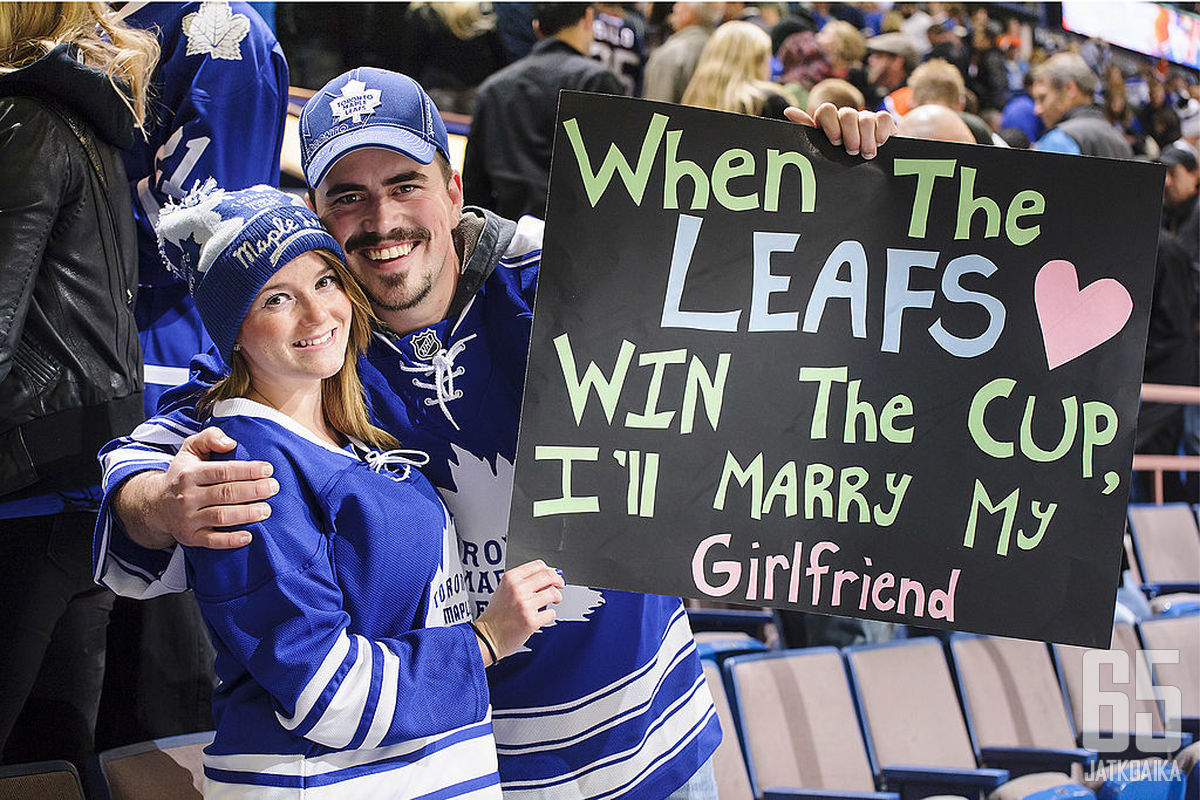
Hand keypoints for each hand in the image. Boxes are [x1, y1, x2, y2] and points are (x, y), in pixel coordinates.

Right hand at [113, 426, 277, 549]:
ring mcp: (188, 519)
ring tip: (267, 510)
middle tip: (274, 487)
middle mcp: (188, 497)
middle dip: (253, 490)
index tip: (268, 469)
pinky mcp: (191, 537)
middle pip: (225, 493)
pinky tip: (249, 536)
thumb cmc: (182, 474)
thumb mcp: (190, 449)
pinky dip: (231, 540)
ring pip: (221, 517)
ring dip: (246, 514)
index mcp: (190, 474)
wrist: (155, 504)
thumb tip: (230, 443)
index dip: (247, 470)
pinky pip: (212, 541)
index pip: (223, 471)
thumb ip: (210, 437)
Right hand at [473, 560, 563, 662]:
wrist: (487, 636)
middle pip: (549, 576)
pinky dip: (550, 615)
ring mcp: (525, 605)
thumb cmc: (496, 616)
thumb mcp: (504, 590)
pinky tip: (542, 616)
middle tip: (560, 585)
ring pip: (553, 593)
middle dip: (558, 580)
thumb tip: (548, 576)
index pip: (538, 565)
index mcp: (511, 578)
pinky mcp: (531, 621)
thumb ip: (523, 582)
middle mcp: (518, 589)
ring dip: (557, 597)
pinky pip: (551, 613)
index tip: (554, 575)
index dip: (550, 570)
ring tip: (553, 601)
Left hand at [785, 102, 897, 158]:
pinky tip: (879, 144)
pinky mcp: (883, 122)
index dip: (831, 125)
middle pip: (847, 114)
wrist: (871, 173)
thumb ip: (807, 132)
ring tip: (866, 155)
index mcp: (829, 125)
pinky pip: (883, 118)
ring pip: (865, 117)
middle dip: (850, 135)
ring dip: (866, 139)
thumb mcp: (823, 153)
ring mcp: (865, 118)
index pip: (826, 111)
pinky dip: (881, 132)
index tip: (835, 142)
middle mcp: (846, 119)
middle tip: (852, 152)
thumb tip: (788, 111)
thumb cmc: (841, 164)